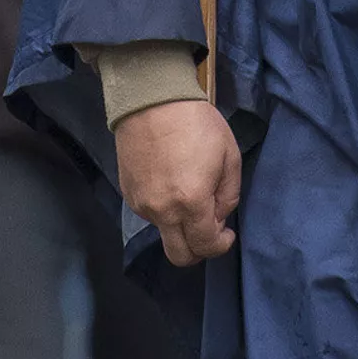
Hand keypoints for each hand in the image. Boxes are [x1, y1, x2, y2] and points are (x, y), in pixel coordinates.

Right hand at [115, 98, 241, 266]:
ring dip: (180, 225)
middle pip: (179, 256)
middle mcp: (162, 212)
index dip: (220, 245)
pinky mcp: (128, 195)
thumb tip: (219, 217)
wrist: (153, 102)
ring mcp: (141, 205)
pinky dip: (165, 210)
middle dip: (198, 251)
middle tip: (210, 231)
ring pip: (164, 232)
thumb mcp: (229, 155)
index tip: (227, 235)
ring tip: (190, 192)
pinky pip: (150, 215)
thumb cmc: (198, 124)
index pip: (205, 245)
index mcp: (191, 202)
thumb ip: (228, 194)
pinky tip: (171, 182)